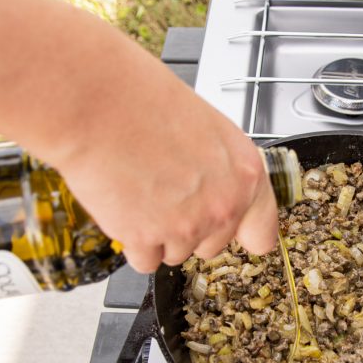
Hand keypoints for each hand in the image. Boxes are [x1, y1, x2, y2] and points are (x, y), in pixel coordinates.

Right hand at [44, 56, 277, 272]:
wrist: (100, 103)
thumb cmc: (145, 102)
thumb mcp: (207, 130)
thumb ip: (221, 172)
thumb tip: (215, 192)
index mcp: (246, 175)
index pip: (262, 234)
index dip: (242, 233)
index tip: (235, 233)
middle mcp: (222, 205)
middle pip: (212, 245)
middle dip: (189, 227)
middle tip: (165, 189)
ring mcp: (186, 227)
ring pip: (176, 253)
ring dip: (157, 232)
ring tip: (141, 188)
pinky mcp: (146, 239)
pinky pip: (144, 260)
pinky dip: (132, 241)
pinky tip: (125, 206)